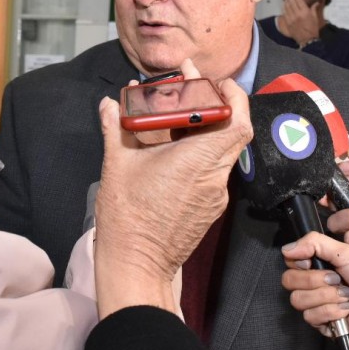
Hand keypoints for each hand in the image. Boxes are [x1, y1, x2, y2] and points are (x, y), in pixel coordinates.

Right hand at [93, 60, 252, 316]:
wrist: (135, 265)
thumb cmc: (127, 217)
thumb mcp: (116, 164)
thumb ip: (116, 127)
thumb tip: (111, 104)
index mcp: (197, 161)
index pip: (237, 122)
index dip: (234, 97)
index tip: (216, 83)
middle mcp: (214, 177)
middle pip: (233, 132)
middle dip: (219, 107)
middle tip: (196, 90)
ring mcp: (215, 194)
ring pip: (224, 151)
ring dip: (210, 129)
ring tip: (183, 114)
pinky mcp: (210, 208)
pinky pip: (214, 170)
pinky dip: (203, 151)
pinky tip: (178, 145)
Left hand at [280, 0, 323, 46]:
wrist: (307, 40)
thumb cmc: (313, 29)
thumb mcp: (315, 18)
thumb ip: (314, 9)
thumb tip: (316, 2)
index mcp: (305, 12)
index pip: (299, 0)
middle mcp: (297, 14)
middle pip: (292, 2)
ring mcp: (291, 18)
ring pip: (287, 7)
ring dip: (286, 1)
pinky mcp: (288, 23)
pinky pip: (284, 13)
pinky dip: (284, 8)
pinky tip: (284, 6)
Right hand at [282, 230, 348, 345]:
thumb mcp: (346, 251)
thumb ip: (314, 243)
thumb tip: (288, 248)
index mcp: (322, 263)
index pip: (291, 261)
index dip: (298, 261)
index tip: (311, 261)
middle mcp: (317, 283)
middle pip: (289, 281)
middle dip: (314, 280)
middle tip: (337, 278)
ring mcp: (319, 303)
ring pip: (298, 300)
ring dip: (325, 296)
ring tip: (347, 294)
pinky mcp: (324, 323)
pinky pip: (311, 317)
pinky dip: (331, 312)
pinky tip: (347, 309)